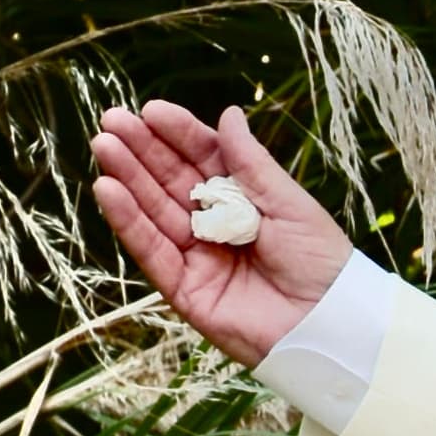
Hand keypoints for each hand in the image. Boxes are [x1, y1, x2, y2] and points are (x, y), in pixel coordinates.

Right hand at [88, 101, 353, 362]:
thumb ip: (251, 162)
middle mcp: (214, 225)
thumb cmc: (321, 262)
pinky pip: (151, 252)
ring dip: (127, 179)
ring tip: (104, 146)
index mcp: (243, 200)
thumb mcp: (288, 203)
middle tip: (112, 121)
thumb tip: (228, 113)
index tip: (151, 111)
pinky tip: (108, 190)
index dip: (178, 135)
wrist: (331, 324)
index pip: (203, 159)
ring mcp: (197, 257)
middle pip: (171, 182)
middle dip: (141, 150)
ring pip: (154, 212)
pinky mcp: (184, 291)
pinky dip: (128, 222)